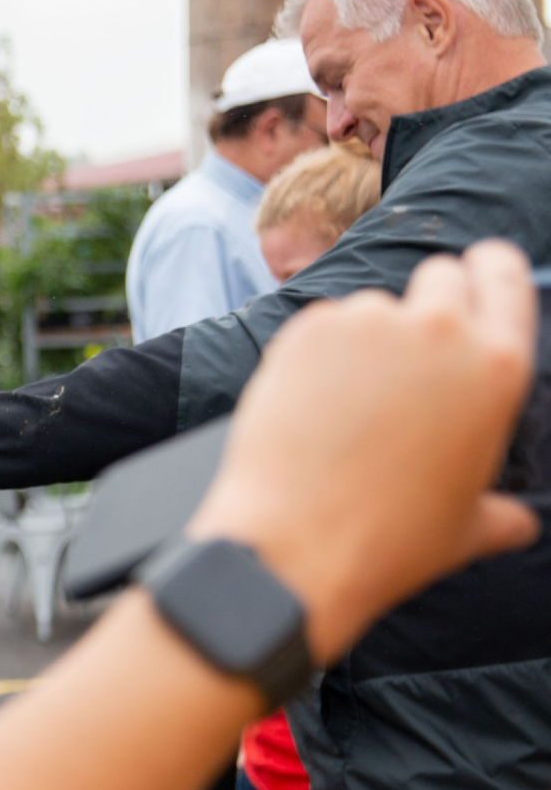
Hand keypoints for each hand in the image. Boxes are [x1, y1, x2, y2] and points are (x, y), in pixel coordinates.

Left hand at [187, 241, 541, 662]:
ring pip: (373, 305)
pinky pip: (322, 324)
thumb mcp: (466, 529)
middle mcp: (439, 331)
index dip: (486, 270)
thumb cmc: (389, 541)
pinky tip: (311, 402)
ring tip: (350, 403)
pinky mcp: (306, 331)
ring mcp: (367, 324)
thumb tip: (519, 522)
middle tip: (406, 358)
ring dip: (367, 337)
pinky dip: (318, 351)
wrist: (295, 543)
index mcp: (497, 367)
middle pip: (438, 276)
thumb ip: (501, 512)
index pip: (503, 274)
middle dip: (427, 306)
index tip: (475, 273)